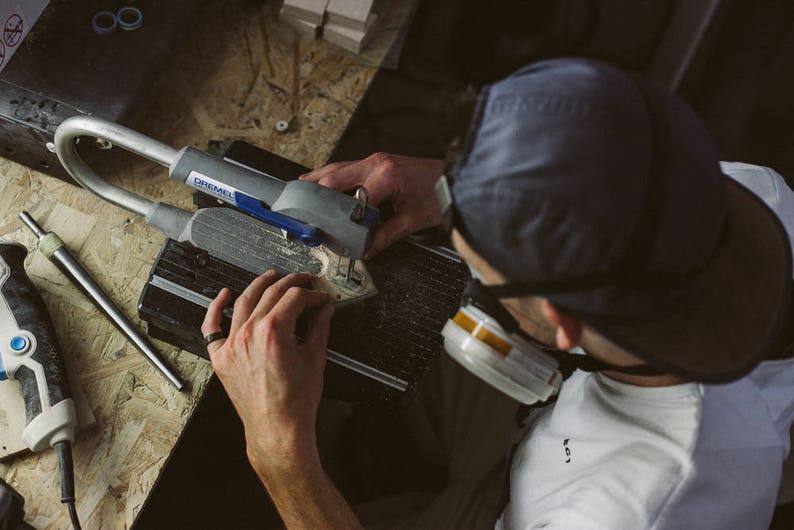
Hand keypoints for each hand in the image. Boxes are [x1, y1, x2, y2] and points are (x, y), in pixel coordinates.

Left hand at [201, 271, 333, 476]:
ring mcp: (232, 344)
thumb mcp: (314, 359)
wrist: (277, 429)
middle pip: (271, 294)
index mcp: (274, 331)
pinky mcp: (222, 357)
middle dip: (291, 283)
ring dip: (259, 285)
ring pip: (244, 302)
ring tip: (271, 277)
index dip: (312, 294)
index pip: (295, 297)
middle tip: (304, 281)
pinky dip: (216, 308)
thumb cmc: (295, 403)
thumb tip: (324, 311)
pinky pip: (212, 328)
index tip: (320, 298)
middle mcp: (249, 333)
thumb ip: (320, 328)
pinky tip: (224, 296)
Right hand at [300, 153, 444, 256]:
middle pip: (334, 176)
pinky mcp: (378, 161)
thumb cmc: (441, 193)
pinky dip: (332, 175)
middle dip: (315, 192)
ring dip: (319, 179)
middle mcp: (377, 164)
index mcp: (386, 176)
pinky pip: (347, 166)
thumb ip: (388, 235)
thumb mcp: (415, 219)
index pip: (352, 199)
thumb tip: (368, 249)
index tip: (333, 232)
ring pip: (337, 167)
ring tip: (300, 191)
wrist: (455, 178)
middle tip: (301, 207)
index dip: (341, 217)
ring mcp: (376, 160)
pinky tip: (322, 182)